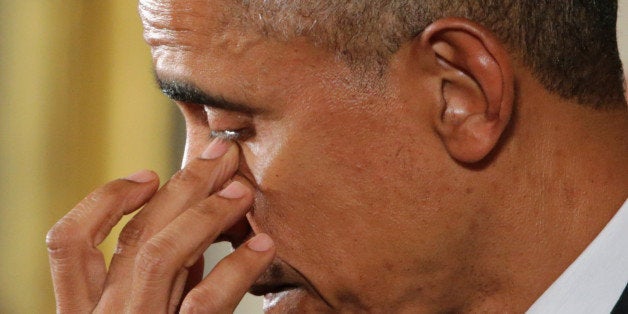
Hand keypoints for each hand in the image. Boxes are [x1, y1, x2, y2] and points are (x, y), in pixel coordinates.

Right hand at [46, 139, 274, 312]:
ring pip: (161, 254)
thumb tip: (195, 232)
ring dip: (207, 212)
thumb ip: (163, 280)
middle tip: (221, 155)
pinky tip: (263, 246)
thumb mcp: (149, 312)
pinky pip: (204, 300)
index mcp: (85, 309)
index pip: (68, 242)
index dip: (104, 201)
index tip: (149, 174)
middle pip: (134, 234)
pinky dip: (236, 267)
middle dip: (183, 185)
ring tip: (242, 191)